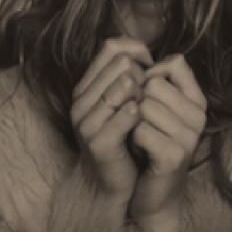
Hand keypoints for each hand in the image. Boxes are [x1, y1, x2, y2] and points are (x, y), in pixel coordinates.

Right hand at [68, 37, 155, 199]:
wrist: (107, 184)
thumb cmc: (120, 140)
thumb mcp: (118, 104)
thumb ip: (125, 76)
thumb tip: (140, 48)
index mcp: (84, 88)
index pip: (111, 48)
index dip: (137, 52)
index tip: (150, 69)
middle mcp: (81, 101)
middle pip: (121, 64)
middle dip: (143, 74)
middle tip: (150, 94)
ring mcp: (87, 121)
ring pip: (124, 85)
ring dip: (144, 93)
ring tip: (148, 108)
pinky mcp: (100, 141)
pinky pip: (127, 113)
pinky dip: (141, 113)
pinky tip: (144, 119)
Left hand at [127, 53, 208, 231]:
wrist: (153, 193)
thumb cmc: (150, 146)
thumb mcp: (156, 109)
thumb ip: (155, 80)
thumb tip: (140, 53)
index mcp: (196, 99)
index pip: (174, 63)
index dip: (149, 75)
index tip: (146, 97)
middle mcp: (198, 115)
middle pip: (153, 84)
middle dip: (136, 102)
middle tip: (140, 124)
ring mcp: (189, 136)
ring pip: (144, 107)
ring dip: (132, 122)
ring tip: (140, 139)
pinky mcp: (174, 156)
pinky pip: (141, 130)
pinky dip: (132, 139)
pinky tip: (139, 150)